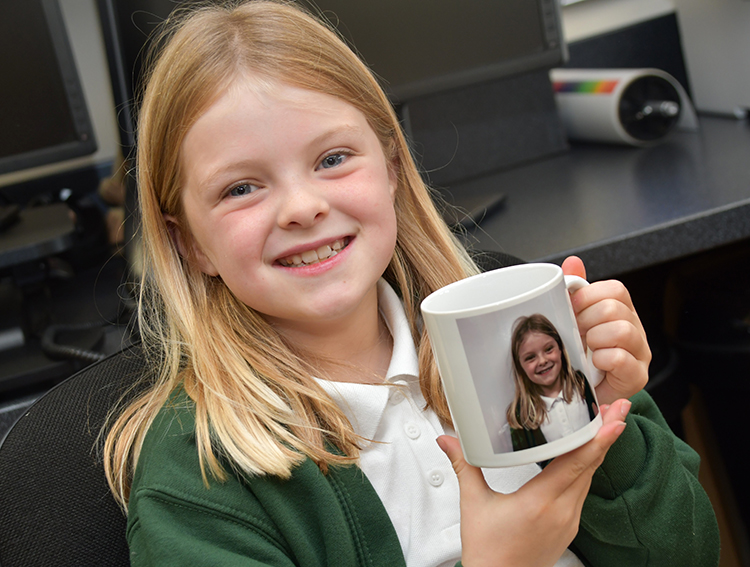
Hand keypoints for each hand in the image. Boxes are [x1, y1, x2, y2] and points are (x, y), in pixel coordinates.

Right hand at [438, 399, 630, 566]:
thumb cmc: (488, 552)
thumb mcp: (473, 504)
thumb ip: (463, 466)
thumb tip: (448, 441)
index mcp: (539, 502)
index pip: (576, 464)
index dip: (598, 439)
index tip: (614, 420)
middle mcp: (561, 512)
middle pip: (590, 465)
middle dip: (607, 434)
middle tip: (620, 407)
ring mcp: (568, 520)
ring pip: (589, 477)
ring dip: (599, 449)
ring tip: (607, 424)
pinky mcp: (568, 526)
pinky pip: (583, 490)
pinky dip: (588, 468)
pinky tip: (587, 455)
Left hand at [562, 256, 650, 404]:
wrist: (582, 392)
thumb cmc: (579, 354)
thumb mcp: (573, 320)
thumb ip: (575, 291)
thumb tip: (573, 261)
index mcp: (621, 310)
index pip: (615, 289)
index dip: (587, 297)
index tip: (572, 310)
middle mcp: (635, 328)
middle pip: (614, 308)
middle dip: (587, 320)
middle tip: (578, 334)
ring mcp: (640, 352)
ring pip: (621, 330)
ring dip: (595, 339)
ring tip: (588, 349)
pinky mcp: (637, 375)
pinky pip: (620, 358)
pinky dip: (602, 359)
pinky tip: (595, 364)